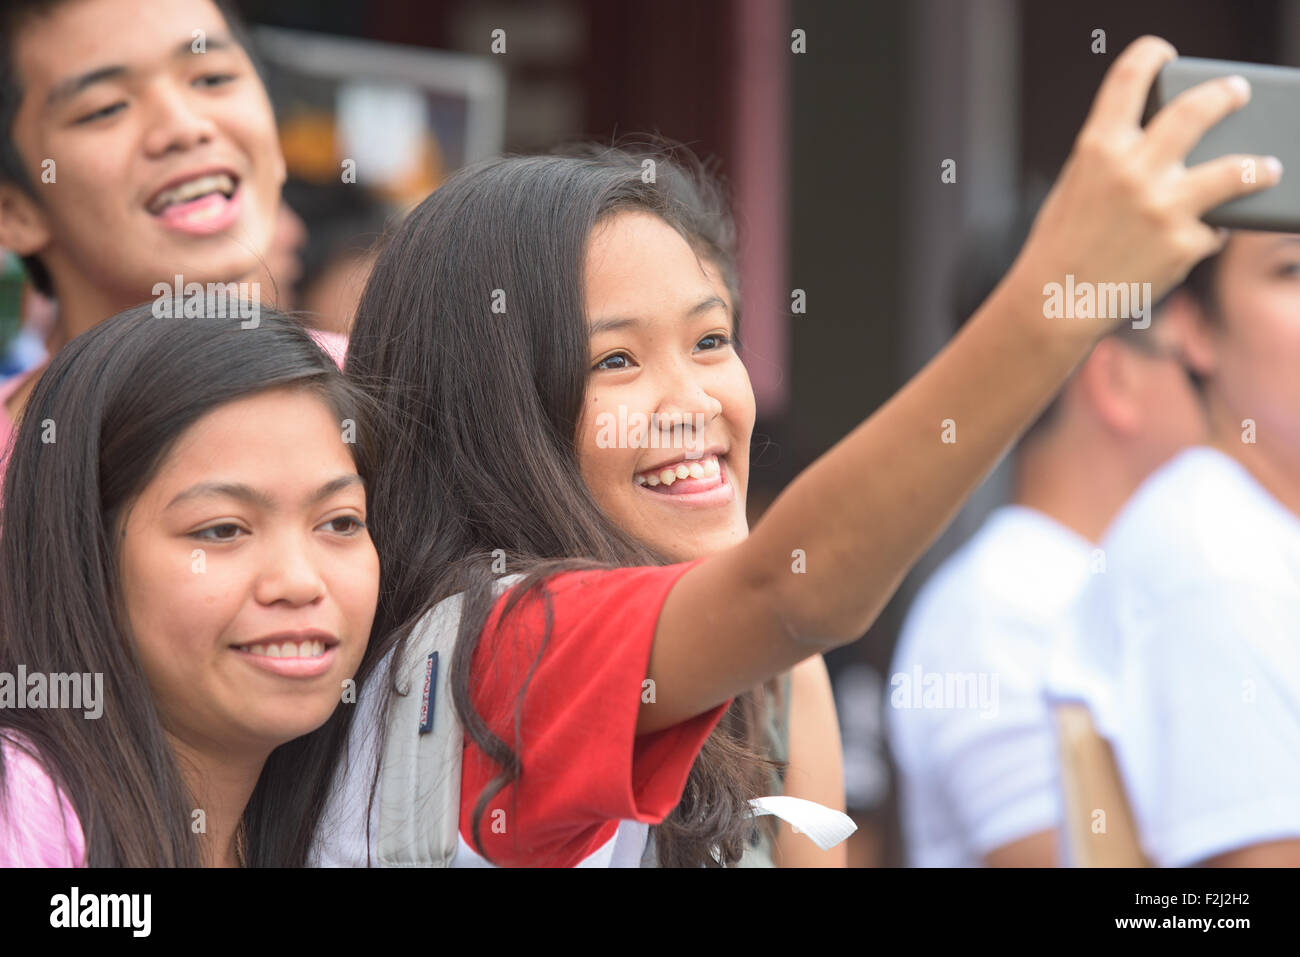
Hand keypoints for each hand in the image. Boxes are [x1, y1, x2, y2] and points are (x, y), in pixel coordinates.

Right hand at [1007, 36, 1280, 343]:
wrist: (1053, 304)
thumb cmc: (1061, 246)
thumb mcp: (1077, 187)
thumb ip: (1116, 158)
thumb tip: (1172, 146)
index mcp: (1098, 147)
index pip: (1129, 77)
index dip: (1151, 54)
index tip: (1165, 53)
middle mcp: (1134, 169)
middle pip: (1198, 109)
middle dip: (1225, 95)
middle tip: (1236, 92)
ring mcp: (1164, 206)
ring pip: (1236, 170)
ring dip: (1257, 167)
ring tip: (1266, 168)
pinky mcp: (1184, 243)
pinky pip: (1212, 231)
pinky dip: (1204, 236)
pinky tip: (1188, 245)